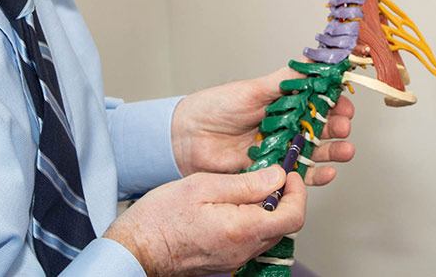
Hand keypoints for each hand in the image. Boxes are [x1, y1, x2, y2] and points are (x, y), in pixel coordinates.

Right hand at [104, 166, 306, 275]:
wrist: (137, 249)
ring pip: (269, 233)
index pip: (293, 216)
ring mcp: (236, 258)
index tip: (288, 174)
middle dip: (285, 198)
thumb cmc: (161, 218)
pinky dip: (254, 221)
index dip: (298, 192)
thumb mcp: (203, 186)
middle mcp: (244, 249)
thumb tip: (277, 176)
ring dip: (269, 210)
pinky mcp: (227, 260)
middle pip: (285, 225)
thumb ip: (246, 183)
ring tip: (250, 188)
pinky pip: (252, 240)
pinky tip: (235, 205)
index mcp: (242, 229)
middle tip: (271, 176)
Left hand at [170, 65, 355, 185]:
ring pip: (315, 153)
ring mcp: (280, 150)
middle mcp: (286, 127)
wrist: (186, 137)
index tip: (344, 104)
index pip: (318, 103)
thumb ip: (286, 80)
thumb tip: (314, 62)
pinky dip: (316, 175)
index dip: (334, 103)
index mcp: (284, 104)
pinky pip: (298, 176)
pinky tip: (327, 171)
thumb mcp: (253, 89)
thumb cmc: (215, 108)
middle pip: (322, 129)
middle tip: (343, 126)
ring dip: (334, 152)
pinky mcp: (271, 172)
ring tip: (345, 150)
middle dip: (337, 128)